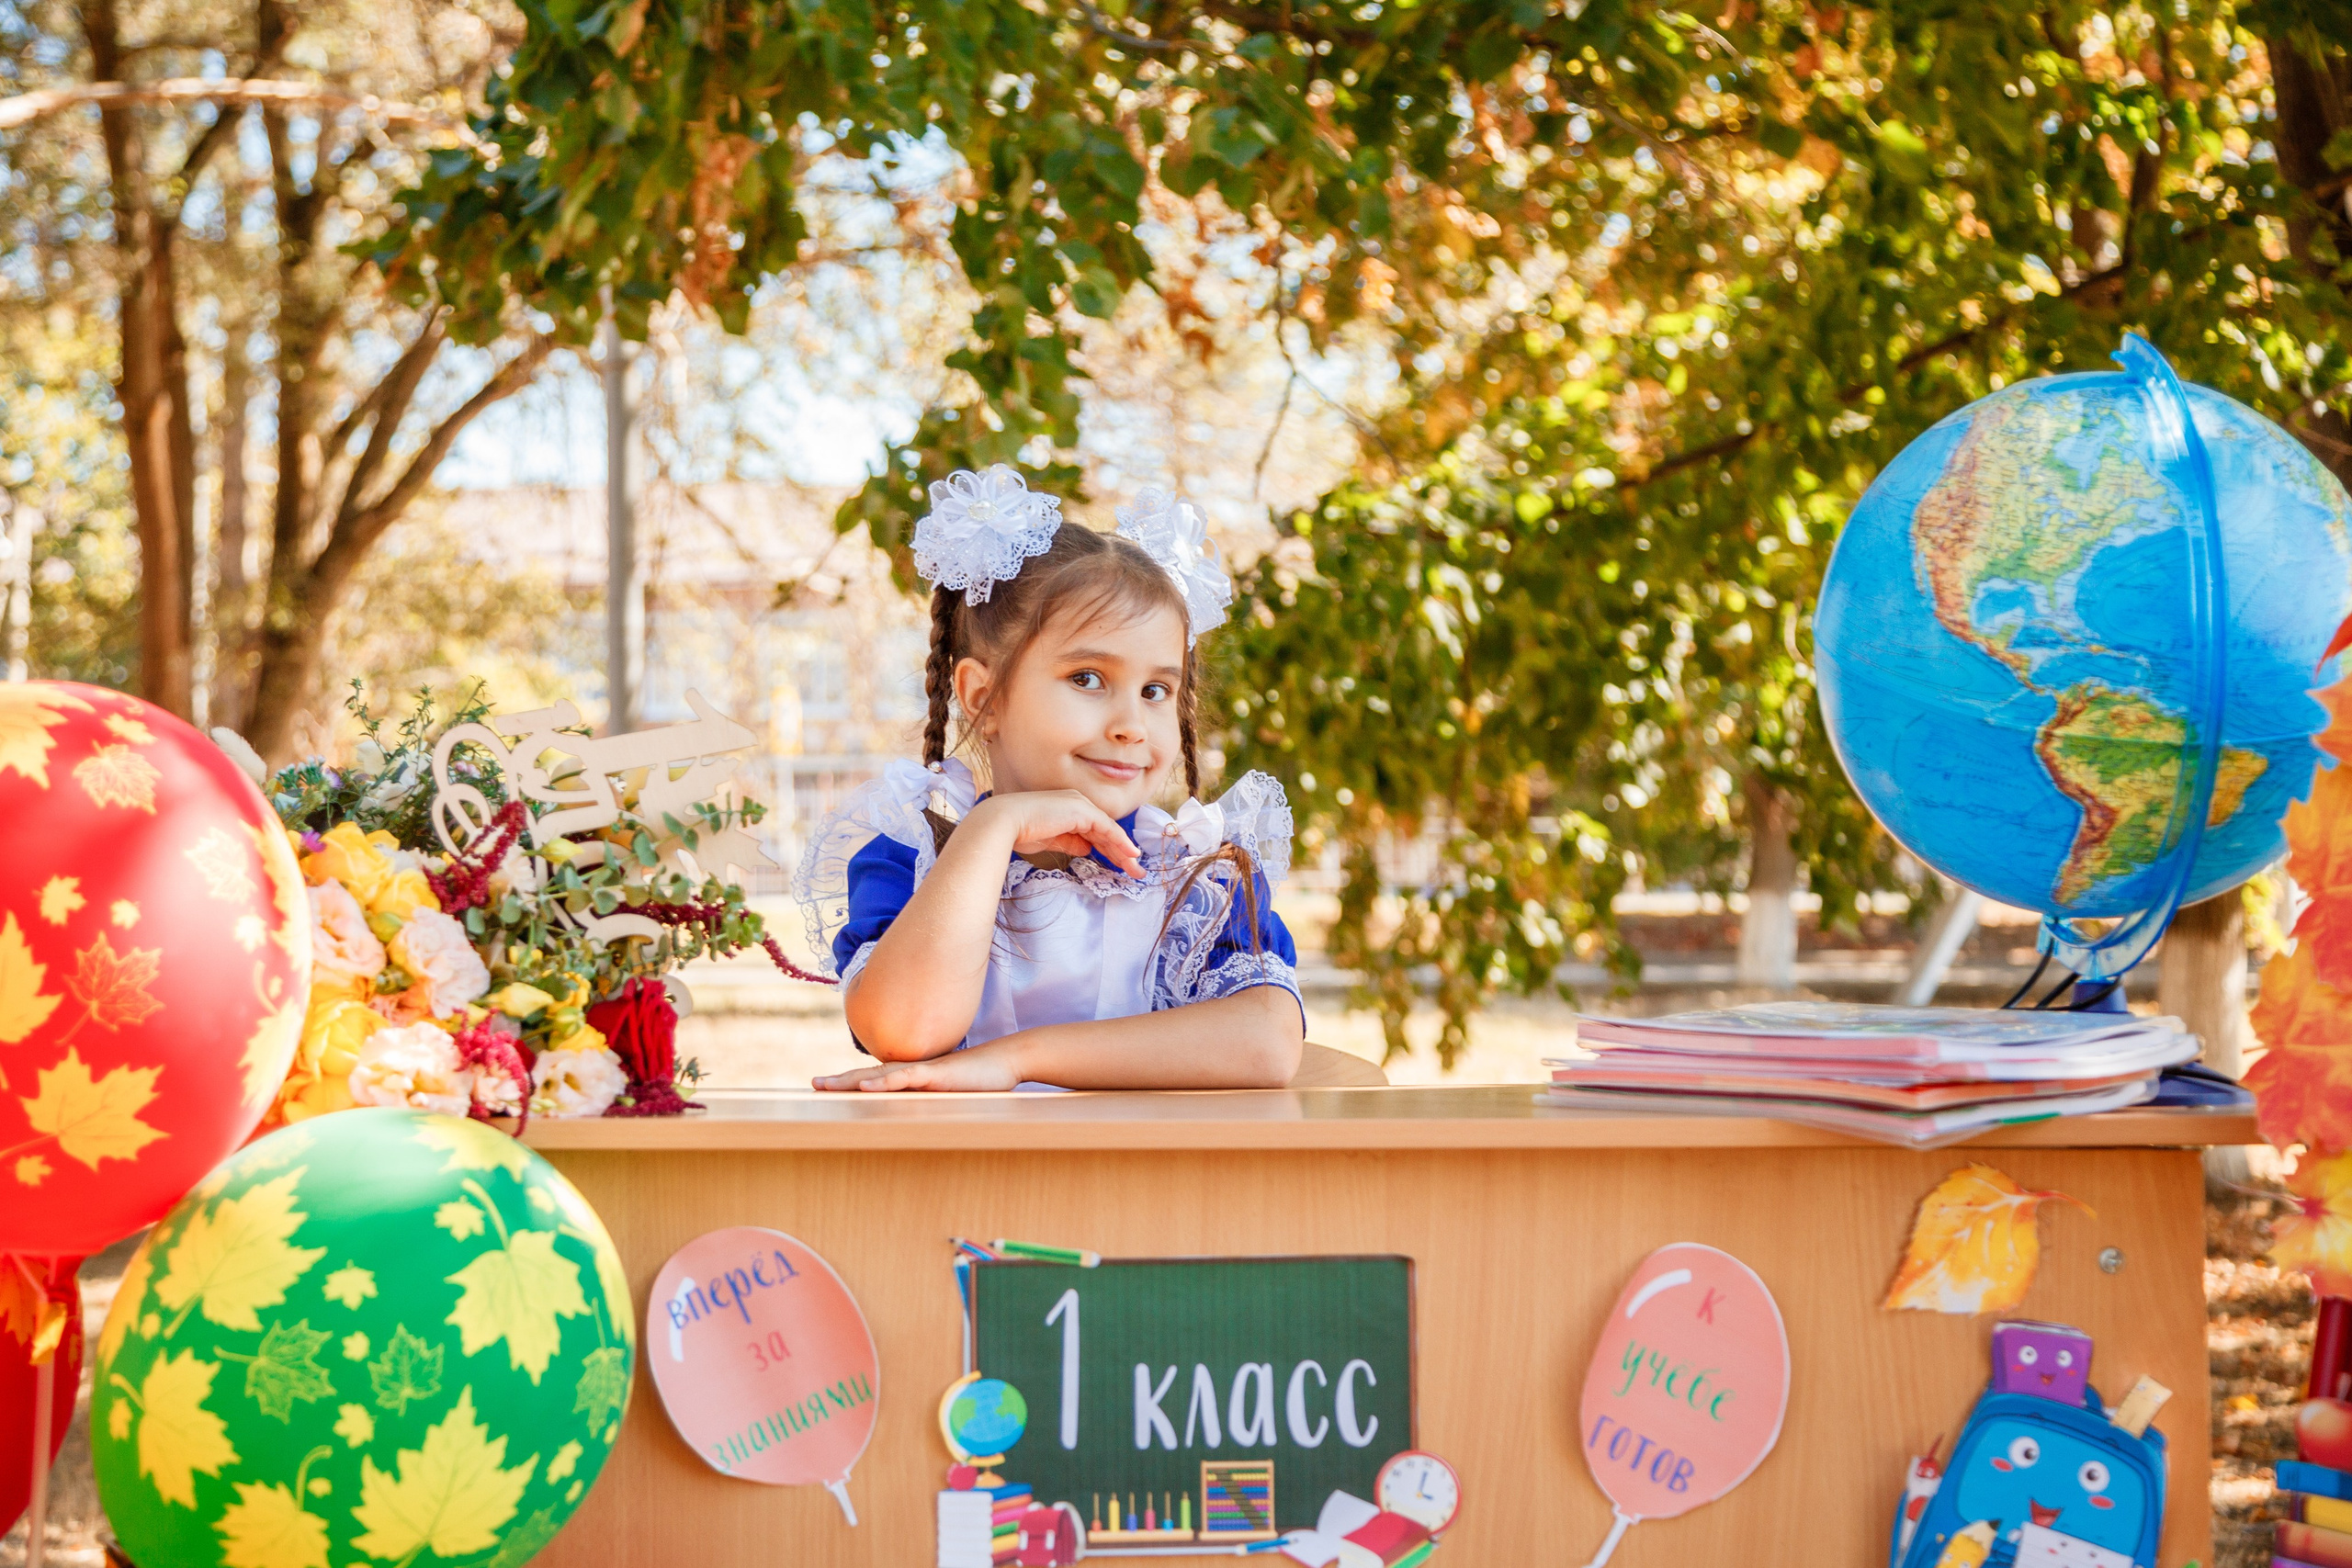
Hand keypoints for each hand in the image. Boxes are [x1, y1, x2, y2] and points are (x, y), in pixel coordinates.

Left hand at [813, 1042, 1025, 1091]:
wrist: (1005, 1061)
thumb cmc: (980, 1079)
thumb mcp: (950, 1092)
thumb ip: (933, 1097)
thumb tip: (920, 1111)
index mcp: (912, 1076)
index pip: (874, 1079)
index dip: (850, 1082)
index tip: (826, 1088)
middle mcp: (910, 1070)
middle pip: (867, 1075)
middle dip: (839, 1081)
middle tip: (813, 1084)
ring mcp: (921, 1070)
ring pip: (877, 1076)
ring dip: (849, 1081)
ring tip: (824, 1085)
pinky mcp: (934, 1075)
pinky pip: (904, 1078)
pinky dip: (882, 1083)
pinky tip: (864, 1087)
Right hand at [974, 790, 1141, 873]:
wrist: (1005, 822)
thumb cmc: (1019, 830)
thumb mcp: (1050, 839)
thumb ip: (1070, 842)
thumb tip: (1087, 849)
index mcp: (1068, 808)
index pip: (1094, 830)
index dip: (1109, 848)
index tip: (1120, 864)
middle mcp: (1077, 802)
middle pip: (1106, 831)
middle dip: (1121, 852)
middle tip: (1135, 871)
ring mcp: (1081, 805)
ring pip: (1110, 831)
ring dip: (1124, 851)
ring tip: (1136, 869)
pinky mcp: (1082, 811)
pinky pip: (1108, 829)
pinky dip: (1120, 842)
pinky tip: (1130, 855)